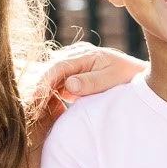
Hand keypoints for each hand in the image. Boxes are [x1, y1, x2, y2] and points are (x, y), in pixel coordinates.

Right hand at [21, 44, 145, 135]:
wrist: (138, 76)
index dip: (44, 83)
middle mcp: (74, 57)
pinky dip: (48, 98)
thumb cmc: (128, 77)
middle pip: (48, 72)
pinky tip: (42, 111)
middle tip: (28, 108)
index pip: (57, 68)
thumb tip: (69, 85)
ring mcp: (72, 66)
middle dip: (37, 89)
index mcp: (83, 55)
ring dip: (41, 95)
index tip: (35, 98)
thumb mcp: (112, 78)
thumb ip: (92, 81)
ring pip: (49, 80)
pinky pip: (55, 86)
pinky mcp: (72, 77)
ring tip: (32, 112)